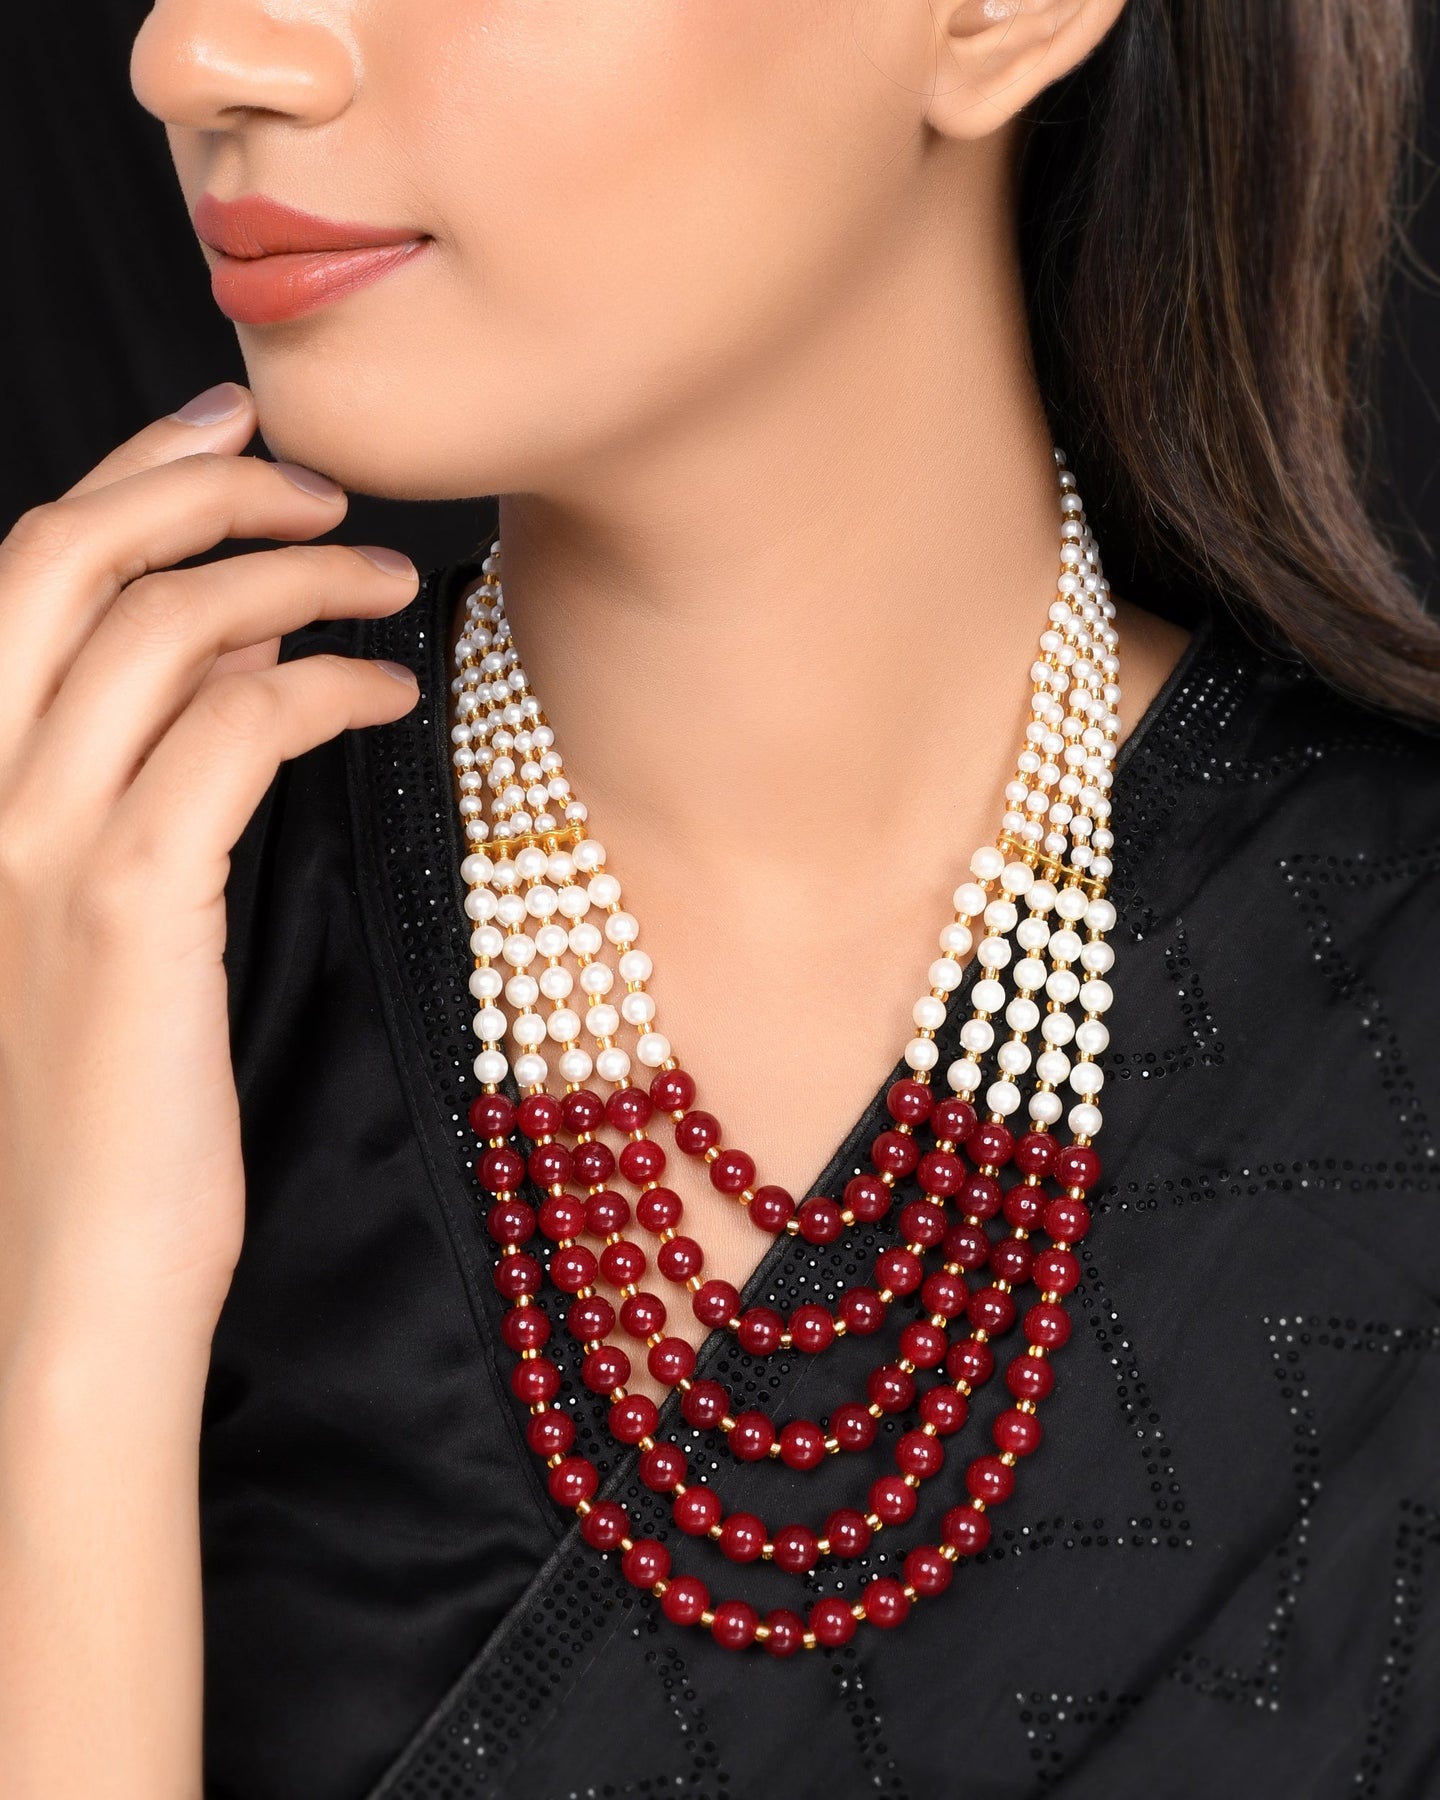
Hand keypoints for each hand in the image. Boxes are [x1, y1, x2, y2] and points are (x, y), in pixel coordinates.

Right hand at [0, 382, 421, 1347]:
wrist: (64, 1279)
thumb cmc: (95, 1113)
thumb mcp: (82, 928)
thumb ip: (120, 789)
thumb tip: (219, 664)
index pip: (21, 572)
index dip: (128, 477)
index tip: (230, 434)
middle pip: (69, 557)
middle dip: (200, 484)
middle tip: (316, 482)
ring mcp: (32, 846)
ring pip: (160, 627)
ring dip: (291, 576)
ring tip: (387, 586)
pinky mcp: (126, 905)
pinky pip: (235, 727)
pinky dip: (324, 683)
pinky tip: (388, 696)